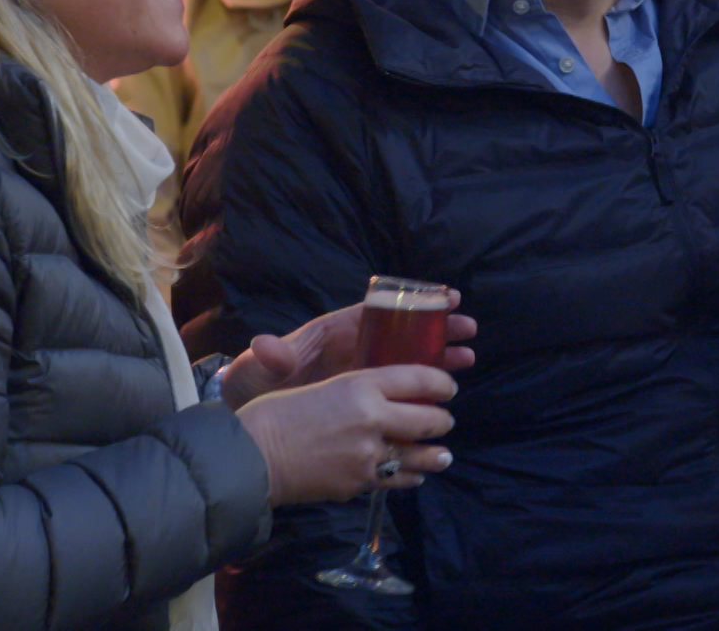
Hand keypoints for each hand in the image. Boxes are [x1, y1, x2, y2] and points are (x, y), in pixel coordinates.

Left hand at [219, 290, 476, 409]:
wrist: (251, 425)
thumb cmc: (255, 386)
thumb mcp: (259, 369)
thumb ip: (270, 357)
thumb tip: (268, 347)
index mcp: (333, 332)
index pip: (377, 310)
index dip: (411, 300)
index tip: (443, 295)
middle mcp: (352, 349)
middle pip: (401, 333)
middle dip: (435, 328)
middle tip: (467, 327)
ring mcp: (360, 375)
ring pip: (406, 361)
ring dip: (438, 357)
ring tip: (467, 357)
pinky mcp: (363, 402)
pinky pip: (398, 391)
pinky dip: (423, 390)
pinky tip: (445, 395)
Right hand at [237, 365, 457, 505]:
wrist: (250, 457)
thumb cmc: (272, 414)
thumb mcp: (317, 386)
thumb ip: (354, 392)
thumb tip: (377, 395)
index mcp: (360, 385)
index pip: (417, 378)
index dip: (440, 382)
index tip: (448, 386)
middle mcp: (373, 417)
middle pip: (427, 418)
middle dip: (441, 420)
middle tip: (444, 420)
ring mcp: (369, 454)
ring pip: (419, 454)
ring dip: (435, 454)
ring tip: (443, 455)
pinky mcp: (360, 482)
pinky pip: (397, 479)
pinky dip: (410, 477)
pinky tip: (415, 476)